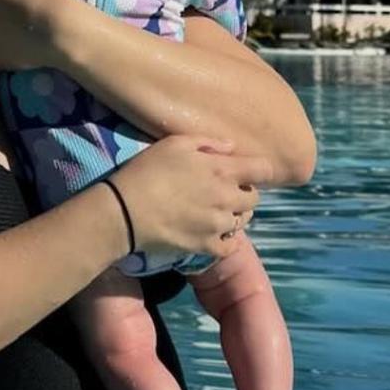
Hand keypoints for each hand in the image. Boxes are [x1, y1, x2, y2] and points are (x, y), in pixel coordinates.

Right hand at [108, 136, 270, 259]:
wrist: (126, 210)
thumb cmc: (147, 170)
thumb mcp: (174, 143)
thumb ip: (207, 142)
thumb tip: (231, 148)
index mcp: (223, 170)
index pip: (263, 169)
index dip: (258, 169)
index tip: (243, 171)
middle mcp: (228, 198)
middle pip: (254, 198)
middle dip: (243, 192)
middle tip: (223, 191)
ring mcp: (219, 225)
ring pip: (243, 221)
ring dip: (233, 215)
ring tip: (214, 212)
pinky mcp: (207, 246)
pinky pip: (230, 247)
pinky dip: (226, 240)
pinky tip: (212, 234)